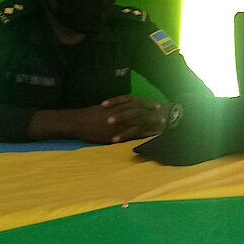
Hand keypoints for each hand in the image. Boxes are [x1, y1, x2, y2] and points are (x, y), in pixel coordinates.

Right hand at [27, 96, 167, 143]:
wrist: (79, 122)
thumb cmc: (91, 114)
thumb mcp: (106, 108)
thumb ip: (118, 108)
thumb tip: (127, 107)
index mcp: (119, 106)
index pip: (138, 104)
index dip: (149, 105)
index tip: (158, 107)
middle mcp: (121, 114)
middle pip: (141, 114)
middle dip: (153, 116)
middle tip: (163, 118)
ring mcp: (119, 125)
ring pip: (139, 125)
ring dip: (150, 127)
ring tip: (161, 129)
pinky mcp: (115, 135)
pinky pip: (131, 136)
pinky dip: (141, 137)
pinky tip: (149, 139)